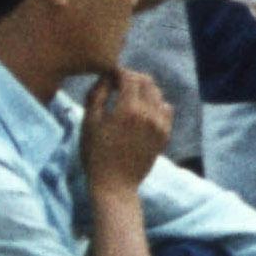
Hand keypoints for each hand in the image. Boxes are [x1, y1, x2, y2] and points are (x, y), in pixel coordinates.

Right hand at [79, 67, 172, 199]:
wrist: (115, 183)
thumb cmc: (95, 153)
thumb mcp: (89, 123)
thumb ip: (97, 95)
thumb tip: (106, 77)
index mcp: (129, 109)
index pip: (130, 77)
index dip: (119, 72)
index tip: (109, 75)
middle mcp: (149, 113)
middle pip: (146, 82)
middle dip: (132, 78)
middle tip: (117, 84)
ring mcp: (161, 124)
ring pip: (157, 94)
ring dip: (144, 90)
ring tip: (128, 97)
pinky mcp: (165, 134)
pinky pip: (166, 109)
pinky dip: (155, 104)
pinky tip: (141, 111)